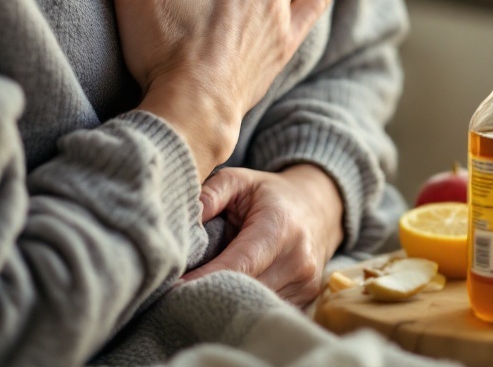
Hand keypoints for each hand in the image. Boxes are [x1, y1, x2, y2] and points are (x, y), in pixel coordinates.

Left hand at [183, 165, 344, 306]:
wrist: (318, 208)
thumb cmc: (270, 195)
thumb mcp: (241, 180)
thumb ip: (212, 193)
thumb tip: (187, 219)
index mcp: (279, 227)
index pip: (238, 265)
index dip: (205, 279)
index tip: (174, 288)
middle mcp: (297, 260)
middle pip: (246, 291)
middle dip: (210, 294)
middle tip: (176, 296)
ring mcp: (305, 285)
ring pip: (256, 307)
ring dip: (226, 305)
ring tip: (197, 297)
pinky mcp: (306, 300)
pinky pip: (267, 312)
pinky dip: (245, 310)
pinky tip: (224, 301)